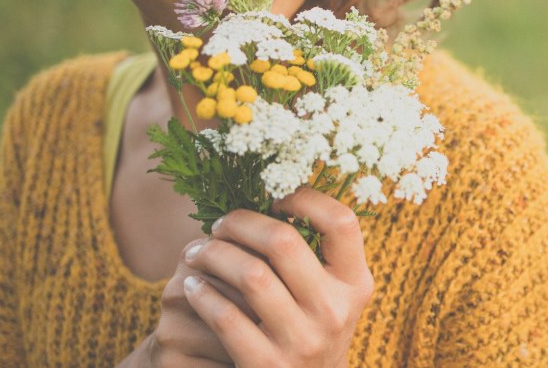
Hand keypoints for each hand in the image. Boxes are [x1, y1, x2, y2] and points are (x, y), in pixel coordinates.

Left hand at [122, 188, 373, 367]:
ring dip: (212, 254)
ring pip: (249, 274)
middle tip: (220, 224)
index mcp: (355, 284)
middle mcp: (335, 310)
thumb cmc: (309, 330)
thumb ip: (313, 257)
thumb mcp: (330, 296)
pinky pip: (224, 316)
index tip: (276, 196)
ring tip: (196, 251)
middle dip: (240, 222)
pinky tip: (191, 287)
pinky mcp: (266, 365)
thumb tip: (265, 197)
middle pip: (284, 241)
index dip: (306, 197)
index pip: (342, 222)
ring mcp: (302, 341)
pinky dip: (200, 294)